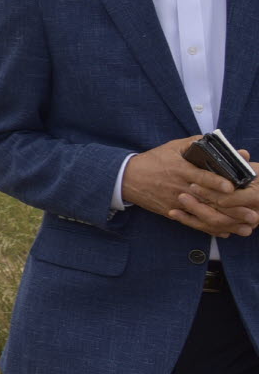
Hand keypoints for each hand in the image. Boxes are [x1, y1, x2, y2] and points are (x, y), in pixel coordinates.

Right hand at [124, 138, 258, 237]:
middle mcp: (180, 187)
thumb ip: (195, 143)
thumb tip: (218, 141)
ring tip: (245, 227)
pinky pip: (193, 223)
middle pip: (208, 200)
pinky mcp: (172, 212)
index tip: (231, 187)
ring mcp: (176, 202)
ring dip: (227, 222)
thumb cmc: (153, 160)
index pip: (200, 177)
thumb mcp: (172, 147)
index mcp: (181, 169)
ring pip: (203, 215)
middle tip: (252, 213)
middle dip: (231, 208)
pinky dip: (211, 229)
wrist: (127, 178)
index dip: (216, 182)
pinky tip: (227, 231)